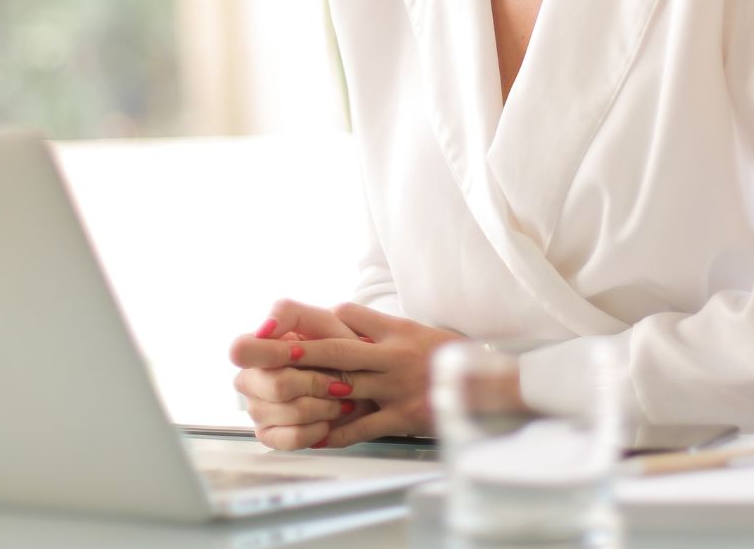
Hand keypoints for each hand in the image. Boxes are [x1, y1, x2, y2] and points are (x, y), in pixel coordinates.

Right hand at [227, 300, 371, 450]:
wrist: (362, 383)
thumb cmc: (340, 347)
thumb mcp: (322, 320)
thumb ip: (288, 313)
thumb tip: (263, 330)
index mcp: (255, 347)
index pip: (240, 350)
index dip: (271, 354)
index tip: (301, 353)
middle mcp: (249, 379)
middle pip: (274, 386)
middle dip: (315, 383)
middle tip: (338, 381)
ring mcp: (257, 409)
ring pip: (288, 413)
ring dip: (324, 406)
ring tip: (340, 400)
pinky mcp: (270, 434)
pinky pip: (291, 438)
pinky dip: (318, 430)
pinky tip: (328, 420)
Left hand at [229, 300, 461, 447]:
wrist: (490, 385)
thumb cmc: (447, 358)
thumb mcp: (416, 331)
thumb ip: (380, 328)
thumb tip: (343, 318)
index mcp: (394, 330)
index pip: (348, 315)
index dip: (318, 319)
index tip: (285, 325)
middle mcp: (391, 355)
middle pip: (336, 349)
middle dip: (298, 350)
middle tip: (263, 350)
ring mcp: (396, 386)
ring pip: (344, 386)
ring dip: (308, 391)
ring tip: (276, 393)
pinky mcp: (403, 416)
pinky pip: (363, 426)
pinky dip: (337, 433)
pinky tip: (314, 437)